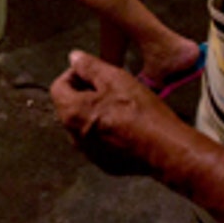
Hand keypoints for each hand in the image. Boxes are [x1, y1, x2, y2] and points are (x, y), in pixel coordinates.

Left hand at [50, 50, 180, 176]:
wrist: (165, 149)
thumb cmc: (140, 112)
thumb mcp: (115, 79)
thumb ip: (90, 67)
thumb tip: (74, 58)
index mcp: (72, 113)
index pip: (58, 87)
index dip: (74, 74)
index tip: (94, 72)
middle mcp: (74, 137)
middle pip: (70, 106)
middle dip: (86, 92)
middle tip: (111, 86)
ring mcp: (89, 153)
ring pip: (85, 124)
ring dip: (97, 111)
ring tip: (122, 104)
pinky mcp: (105, 164)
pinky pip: (99, 141)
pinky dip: (107, 130)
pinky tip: (128, 124)